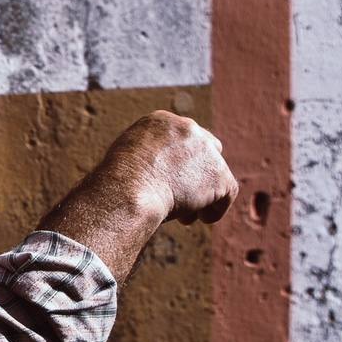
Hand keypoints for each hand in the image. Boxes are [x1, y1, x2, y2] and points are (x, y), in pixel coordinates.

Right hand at [100, 111, 238, 225]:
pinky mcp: (219, 174)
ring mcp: (206, 150)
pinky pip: (226, 192)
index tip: (169, 180)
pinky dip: (216, 208)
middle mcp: (187, 128)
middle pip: (206, 148)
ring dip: (202, 194)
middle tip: (185, 196)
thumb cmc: (115, 182)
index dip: (178, 162)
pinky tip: (202, 219)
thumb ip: (142, 159)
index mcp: (160, 121)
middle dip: (197, 173)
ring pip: (214, 174)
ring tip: (185, 216)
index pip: (180, 137)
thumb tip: (146, 175)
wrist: (128, 189)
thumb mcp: (123, 160)